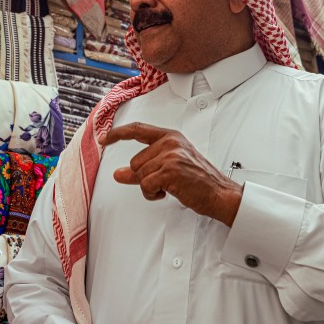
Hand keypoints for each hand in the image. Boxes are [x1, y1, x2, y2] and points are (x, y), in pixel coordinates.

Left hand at [101, 122, 242, 225]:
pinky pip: (145, 185)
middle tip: (164, 182)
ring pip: (139, 174)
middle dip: (144, 177)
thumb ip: (142, 169)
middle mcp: (170, 142)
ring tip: (169, 187)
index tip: (104, 138)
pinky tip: (167, 193)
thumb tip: (118, 174)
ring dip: (150, 187)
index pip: (137, 129)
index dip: (117, 133)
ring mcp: (171, 155)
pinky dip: (152, 194)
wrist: (219, 193)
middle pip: (135, 161)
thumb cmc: (198, 180)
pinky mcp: (170, 171)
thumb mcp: (169, 168)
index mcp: (170, 137)